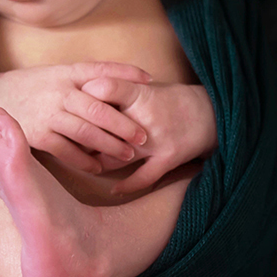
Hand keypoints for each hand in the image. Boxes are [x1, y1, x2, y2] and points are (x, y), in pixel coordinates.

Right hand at [0, 62, 151, 173]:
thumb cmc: (37, 86)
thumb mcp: (61, 73)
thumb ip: (91, 76)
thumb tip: (135, 77)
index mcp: (67, 73)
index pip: (101, 71)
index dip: (127, 74)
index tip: (149, 83)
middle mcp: (59, 92)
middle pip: (99, 109)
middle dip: (124, 125)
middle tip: (143, 137)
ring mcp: (47, 113)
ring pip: (85, 132)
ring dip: (109, 146)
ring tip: (127, 156)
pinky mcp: (36, 134)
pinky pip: (65, 150)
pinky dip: (84, 161)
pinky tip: (98, 167)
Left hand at [79, 78, 217, 194]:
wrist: (210, 114)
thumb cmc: (169, 100)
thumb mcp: (143, 87)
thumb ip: (114, 89)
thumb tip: (76, 92)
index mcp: (138, 93)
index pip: (101, 89)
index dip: (82, 98)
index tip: (67, 106)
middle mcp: (145, 116)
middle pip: (102, 128)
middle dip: (81, 136)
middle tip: (65, 139)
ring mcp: (156, 139)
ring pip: (115, 156)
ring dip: (97, 162)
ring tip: (83, 164)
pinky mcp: (168, 158)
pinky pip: (142, 178)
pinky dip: (126, 186)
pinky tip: (114, 190)